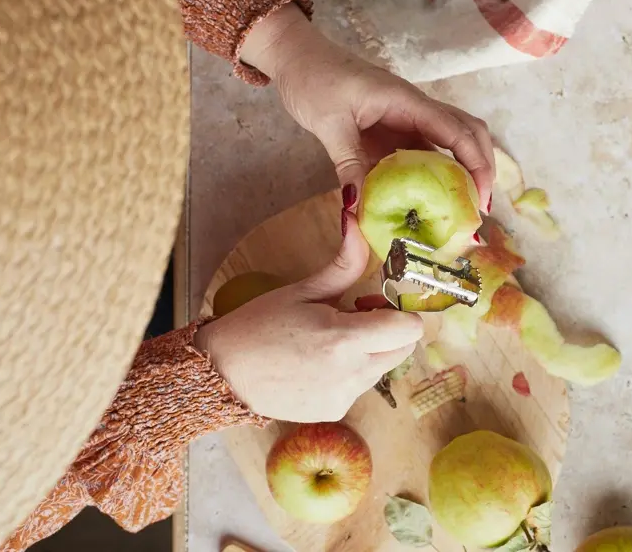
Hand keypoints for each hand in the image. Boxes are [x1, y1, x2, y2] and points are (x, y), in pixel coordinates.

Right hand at [194, 212, 421, 421]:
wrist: (223, 373)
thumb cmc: (259, 325)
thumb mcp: (304, 290)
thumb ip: (345, 262)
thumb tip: (357, 219)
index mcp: (344, 339)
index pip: (409, 329)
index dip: (398, 311)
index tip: (373, 303)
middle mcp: (351, 374)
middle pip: (403, 349)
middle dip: (388, 331)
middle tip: (352, 317)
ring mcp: (344, 397)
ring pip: (382, 367)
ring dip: (369, 351)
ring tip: (327, 342)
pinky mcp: (335, 412)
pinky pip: (360, 386)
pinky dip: (350, 372)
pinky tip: (317, 364)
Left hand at [238, 4, 494, 211]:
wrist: (298, 58)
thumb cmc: (314, 79)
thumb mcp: (329, 124)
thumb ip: (348, 164)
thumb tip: (356, 207)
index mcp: (408, 102)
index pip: (458, 131)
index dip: (477, 164)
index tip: (482, 198)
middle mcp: (416, 109)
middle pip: (468, 133)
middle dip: (482, 168)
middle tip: (479, 208)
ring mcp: (408, 119)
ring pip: (450, 144)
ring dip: (463, 173)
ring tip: (463, 211)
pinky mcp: (396, 130)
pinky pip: (424, 153)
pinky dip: (435, 176)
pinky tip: (432, 201)